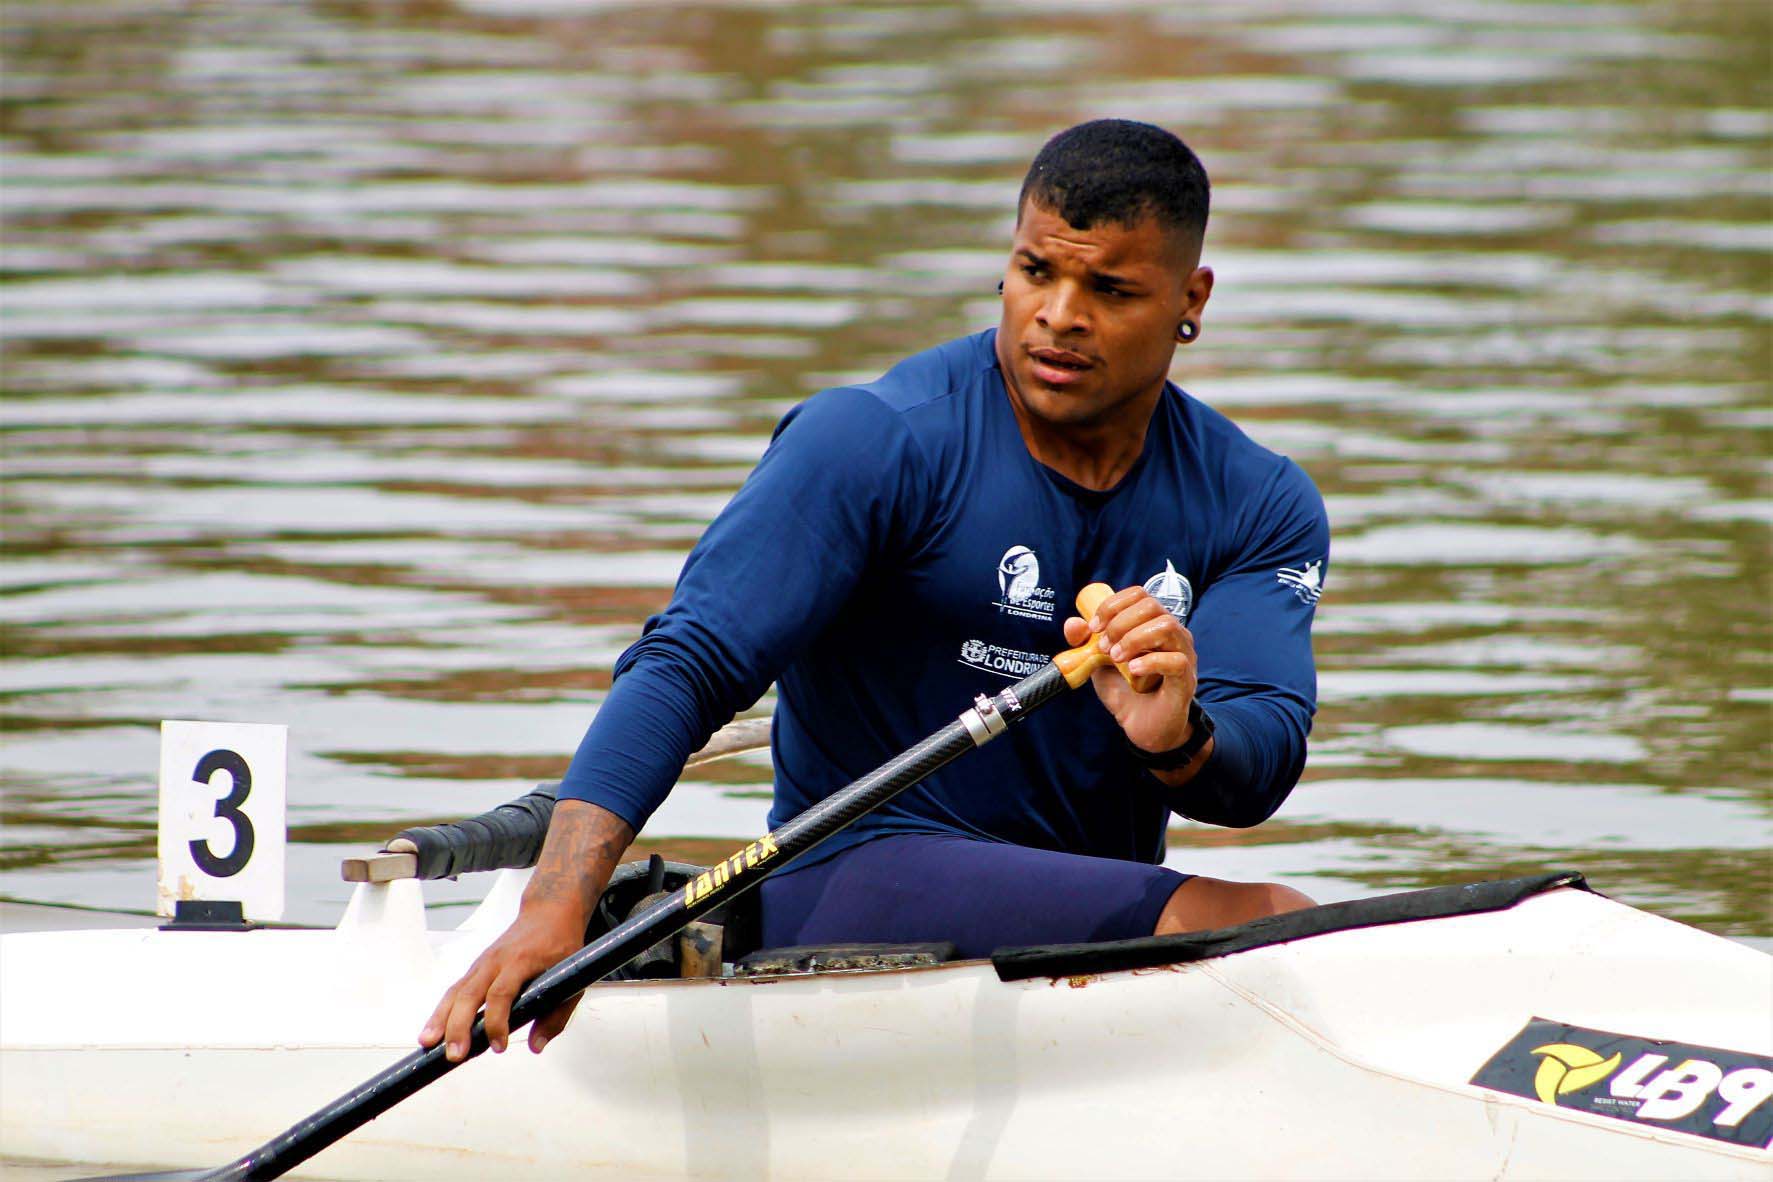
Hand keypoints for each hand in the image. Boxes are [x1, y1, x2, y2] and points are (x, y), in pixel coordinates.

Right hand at [420, 899, 588, 1060]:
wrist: (549, 911)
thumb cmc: (561, 942)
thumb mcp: (571, 977)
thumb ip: (556, 1015)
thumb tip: (536, 1045)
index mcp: (521, 960)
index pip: (501, 993)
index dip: (496, 1022)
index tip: (498, 1046)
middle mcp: (496, 960)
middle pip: (470, 993)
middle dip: (459, 1026)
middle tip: (454, 1054)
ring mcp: (482, 963)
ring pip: (456, 991)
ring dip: (440, 1019)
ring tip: (428, 1044)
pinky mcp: (476, 968)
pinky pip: (455, 990)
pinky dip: (442, 1010)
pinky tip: (433, 1031)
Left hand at [1062, 585, 1198, 755]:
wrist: (1141, 724)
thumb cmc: (1125, 689)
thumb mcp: (1098, 662)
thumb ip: (1084, 642)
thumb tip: (1073, 623)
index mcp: (1151, 623)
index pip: (1139, 594)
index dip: (1113, 605)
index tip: (1093, 627)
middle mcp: (1172, 633)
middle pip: (1152, 606)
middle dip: (1120, 623)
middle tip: (1104, 647)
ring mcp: (1183, 654)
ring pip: (1167, 626)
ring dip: (1134, 639)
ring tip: (1116, 658)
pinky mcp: (1186, 678)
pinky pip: (1176, 660)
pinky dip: (1150, 661)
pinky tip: (1133, 670)